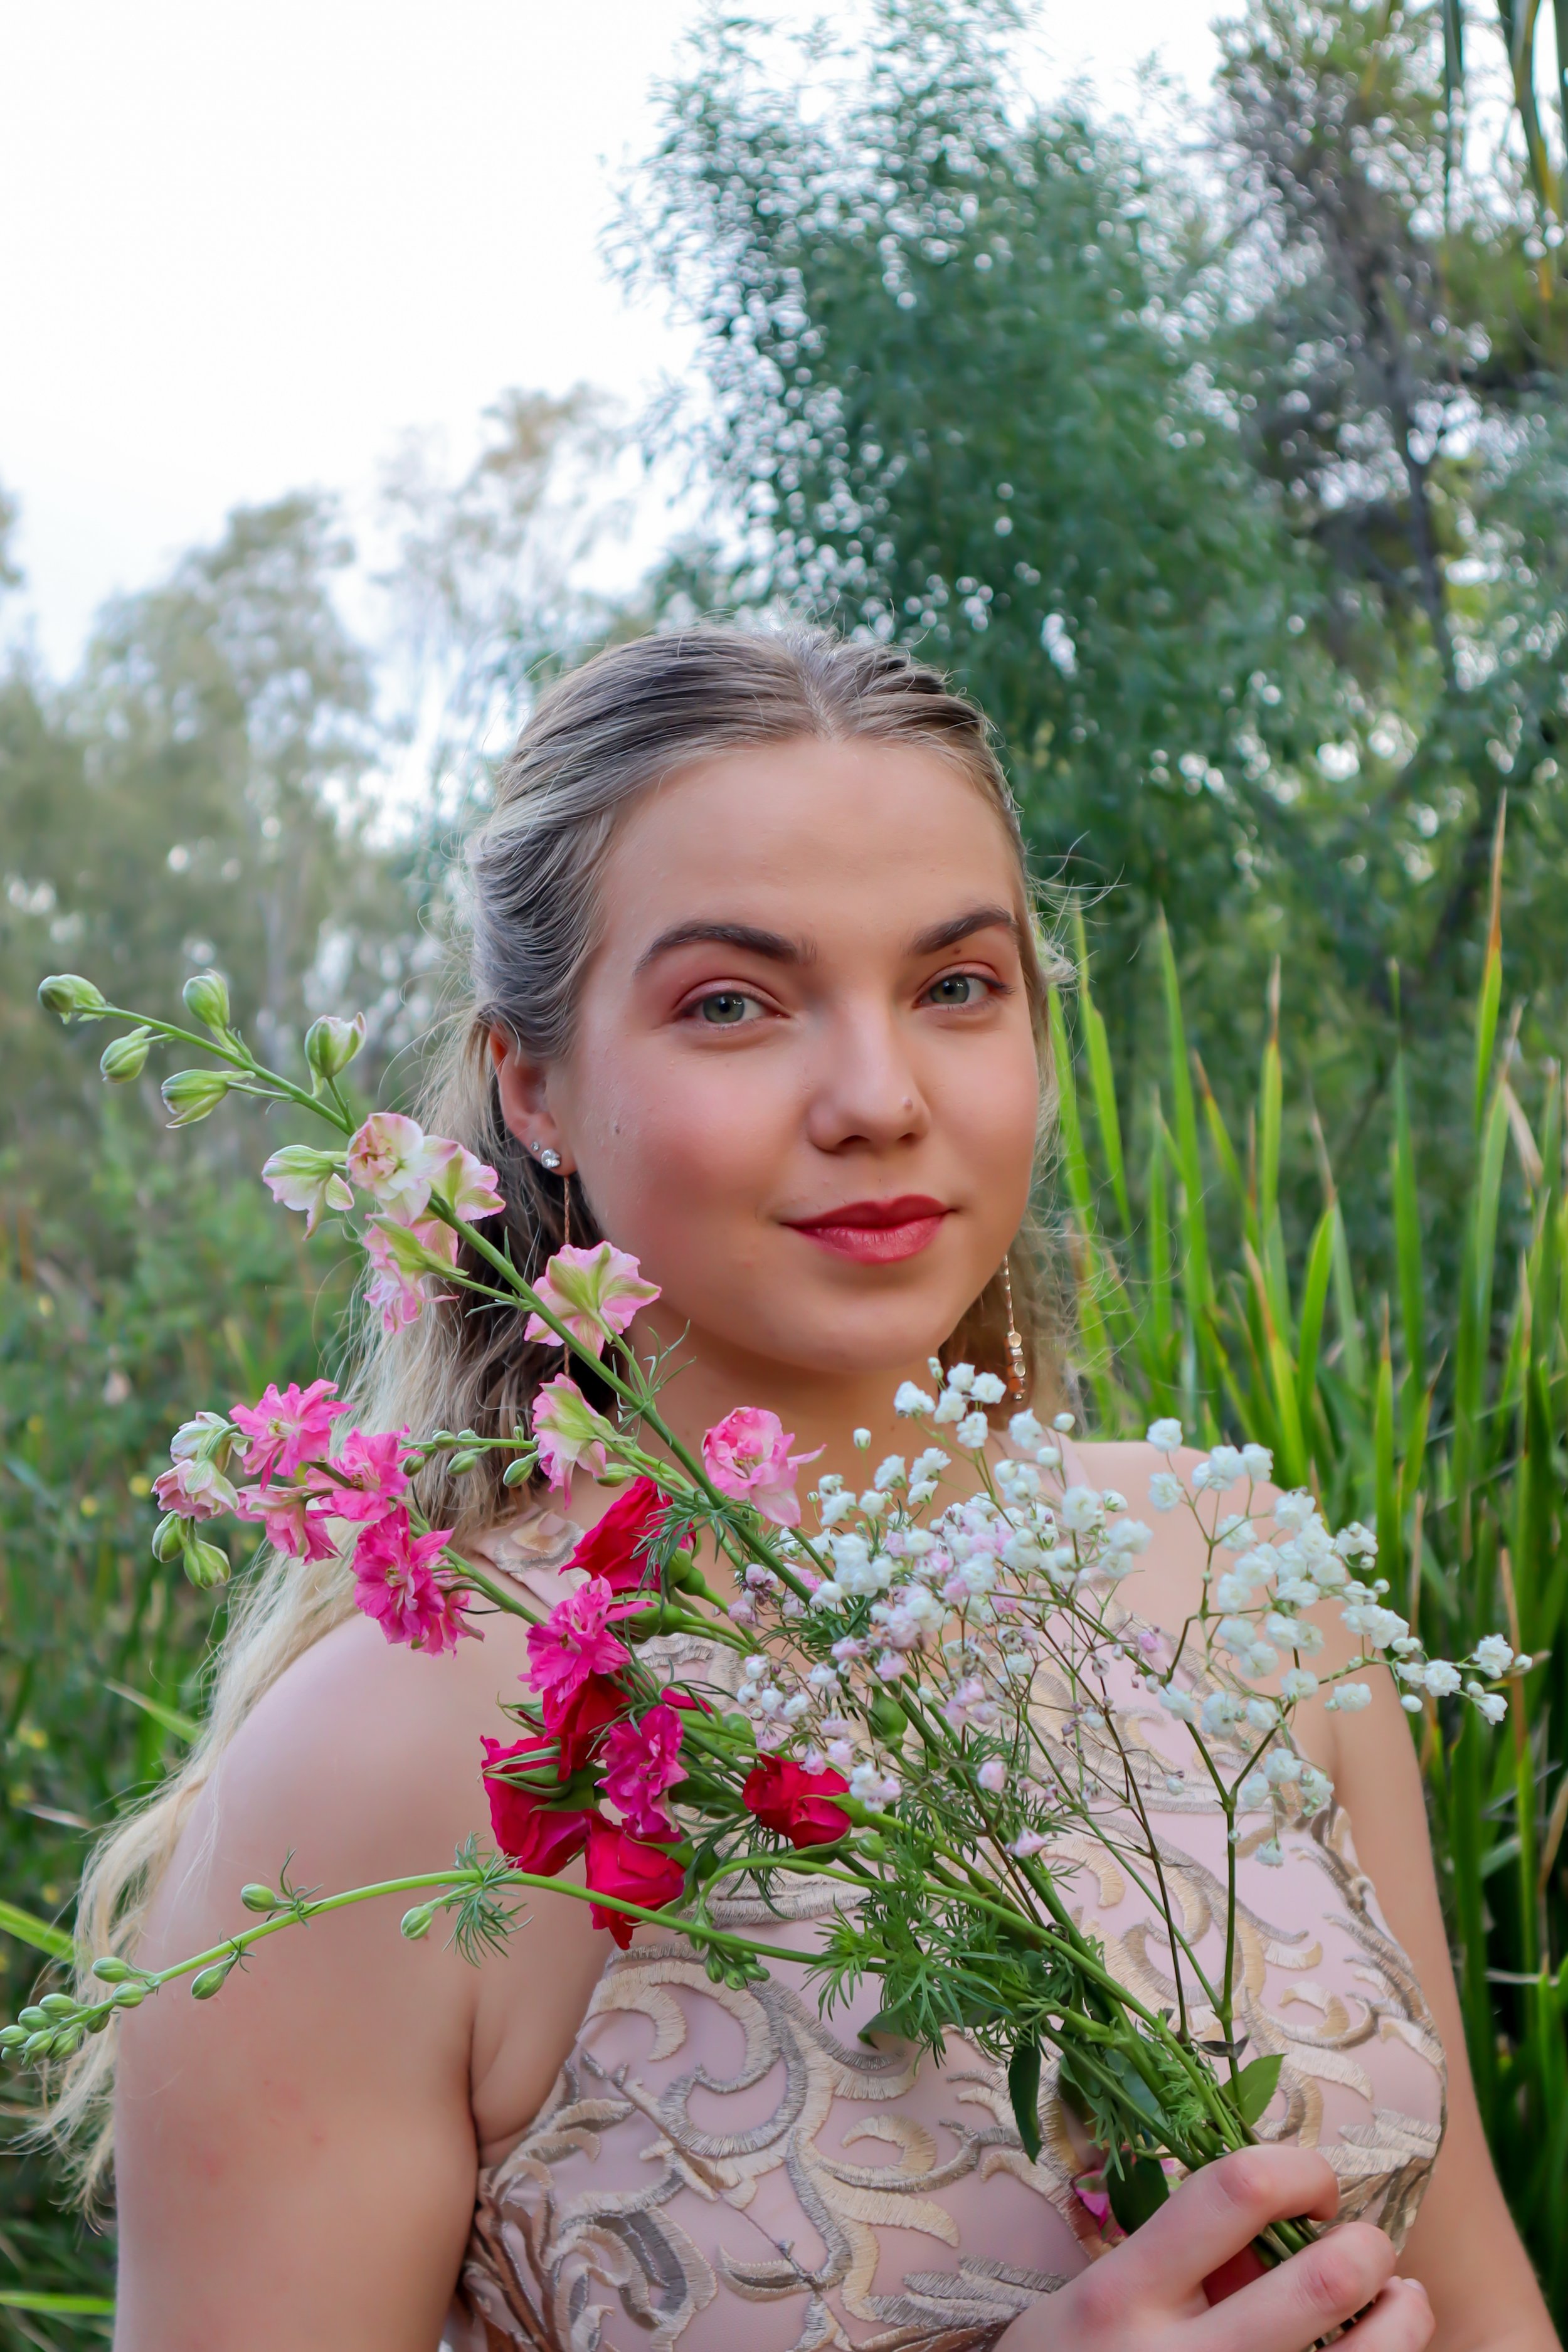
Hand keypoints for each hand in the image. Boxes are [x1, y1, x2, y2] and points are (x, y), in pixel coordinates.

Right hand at [1000, 2147, 1433, 2351]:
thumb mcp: (1094, 2299)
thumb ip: (1175, 2261)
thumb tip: (1281, 2225)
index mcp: (1124, 2293)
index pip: (1235, 2190)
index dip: (1298, 2170)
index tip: (1312, 2187)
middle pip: (1321, 2280)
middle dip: (1369, 2246)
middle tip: (1367, 2245)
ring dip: (1405, 2320)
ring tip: (1403, 2300)